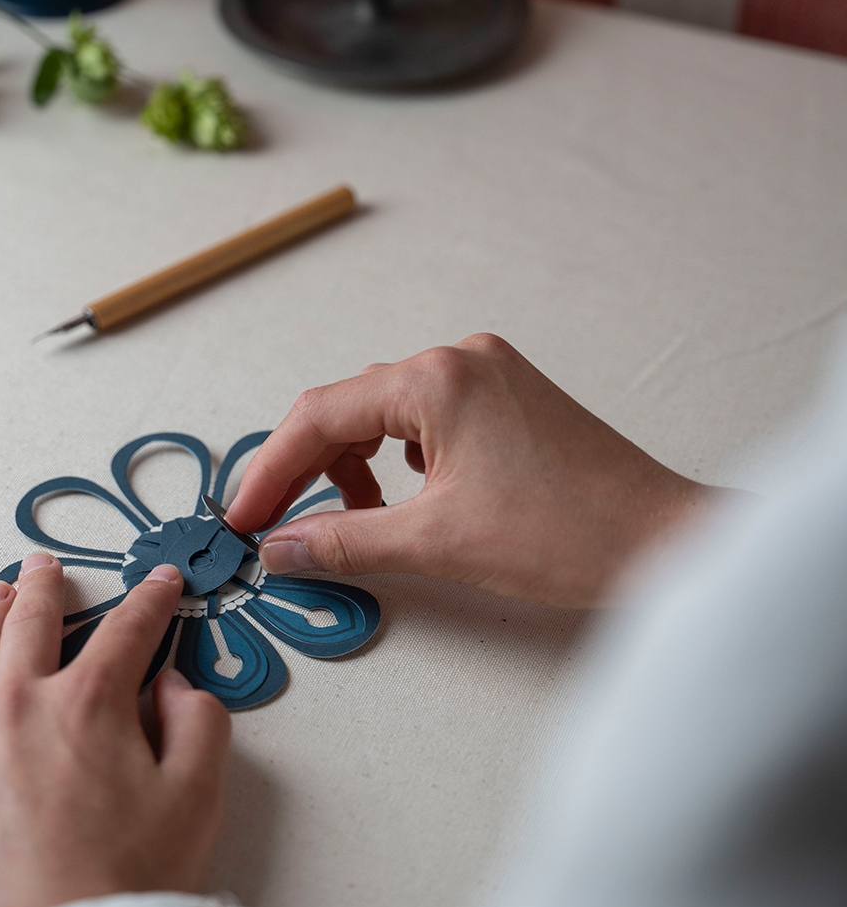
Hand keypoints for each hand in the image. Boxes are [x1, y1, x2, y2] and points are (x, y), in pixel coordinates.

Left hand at [0, 556, 229, 906]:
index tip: (160, 583)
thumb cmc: (124, 887)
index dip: (151, 600)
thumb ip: (200, 724)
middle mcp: (19, 703)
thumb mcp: (198, 799)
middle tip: (47, 568)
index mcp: (91, 702)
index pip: (129, 630)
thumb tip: (175, 687)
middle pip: (34, 624)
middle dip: (47, 589)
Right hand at [228, 334, 709, 608]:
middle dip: (307, 466)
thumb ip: (345, 540)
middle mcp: (460, 358)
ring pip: (387, 410)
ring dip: (353, 461)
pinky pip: (428, 415)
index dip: (270, 471)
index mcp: (437, 378)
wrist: (664, 540)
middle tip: (275, 524)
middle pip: (349, 406)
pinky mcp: (510, 396)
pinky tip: (404, 495)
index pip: (320, 415)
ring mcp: (490, 372)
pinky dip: (398, 455)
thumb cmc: (568, 534)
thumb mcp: (436, 543)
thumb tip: (281, 547)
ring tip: (347, 518)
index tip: (243, 518)